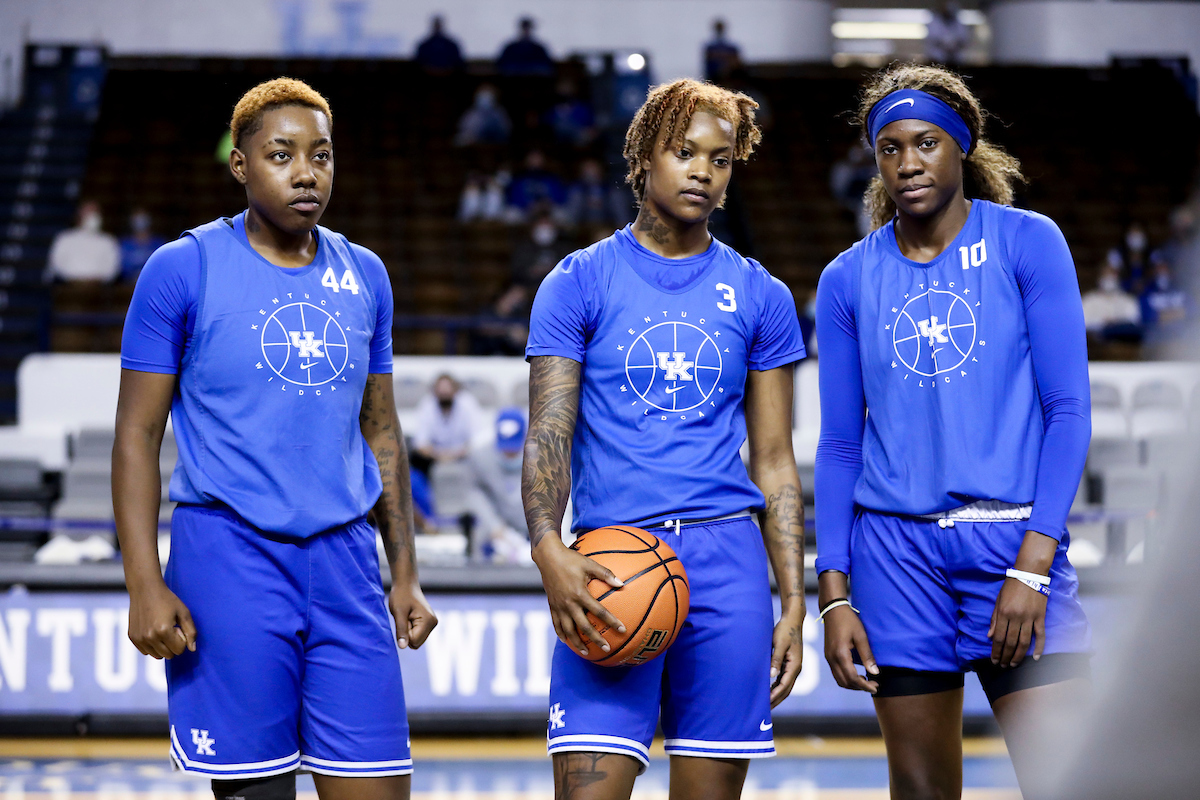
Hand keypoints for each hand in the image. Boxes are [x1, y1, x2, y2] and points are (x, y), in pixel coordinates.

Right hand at [128, 581, 195, 659]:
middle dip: (173, 644)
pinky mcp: (133, 637)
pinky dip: (152, 645)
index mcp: (163, 631)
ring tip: (161, 629)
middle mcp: (149, 637)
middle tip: (170, 628)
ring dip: (163, 646)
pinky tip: (153, 630)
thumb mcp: (184, 612)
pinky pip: (146, 651)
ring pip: (157, 655)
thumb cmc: (167, 599)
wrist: (145, 589)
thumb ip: (191, 632)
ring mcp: (139, 638)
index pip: (180, 650)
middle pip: (169, 655)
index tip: (177, 626)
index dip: (182, 638)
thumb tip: (192, 649)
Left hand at [389, 581, 437, 648]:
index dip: (404, 633)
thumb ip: (402, 631)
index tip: (404, 618)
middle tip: (404, 617)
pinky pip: (417, 635)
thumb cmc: (401, 596)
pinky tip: (409, 617)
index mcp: (428, 621)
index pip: (414, 642)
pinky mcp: (428, 623)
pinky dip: (410, 629)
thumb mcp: (398, 613)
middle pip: (416, 643)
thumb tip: (402, 647)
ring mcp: (432, 623)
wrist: (406, 584)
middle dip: (407, 633)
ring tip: (407, 616)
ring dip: (408, 631)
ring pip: (416, 640)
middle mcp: (433, 623)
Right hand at [532, 537, 624, 656]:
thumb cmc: (571, 559)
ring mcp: (559, 606)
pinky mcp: (552, 606)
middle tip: (607, 648)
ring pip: (568, 630)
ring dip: (577, 643)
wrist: (548, 557)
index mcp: (580, 593)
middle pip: (584, 626)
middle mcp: (569, 603)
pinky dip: (561, 634)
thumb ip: (606, 574)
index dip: (612, 621)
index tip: (622, 630)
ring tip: (586, 652)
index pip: (599, 611)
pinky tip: (566, 641)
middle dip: (596, 639)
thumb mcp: (590, 564)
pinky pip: (556, 624)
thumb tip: (622, 584)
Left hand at [769, 603, 804, 706]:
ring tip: (765, 705)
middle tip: (764, 711)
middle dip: (776, 700)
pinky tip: (768, 691)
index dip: (774, 696)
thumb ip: (775, 659)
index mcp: (794, 666)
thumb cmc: (785, 630)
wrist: (792, 620)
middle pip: (786, 690)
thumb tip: (771, 676)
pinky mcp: (789, 664)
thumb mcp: (779, 644)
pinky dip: (776, 687)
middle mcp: (796, 669)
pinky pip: (783, 680)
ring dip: (776, 696)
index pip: (784, 686)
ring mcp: (793, 667)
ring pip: (785, 686)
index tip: (765, 704)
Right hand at [822, 606, 878, 693]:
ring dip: (853, 684)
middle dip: (860, 687)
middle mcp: (831, 658)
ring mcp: (828, 658)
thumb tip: (875, 673)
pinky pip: (836, 673)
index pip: (852, 678)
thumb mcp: (861, 636)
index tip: (876, 686)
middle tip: (874, 685)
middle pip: (845, 682)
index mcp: (840, 654)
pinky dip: (847, 679)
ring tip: (866, 681)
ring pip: (839, 680)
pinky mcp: (828, 656)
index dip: (865, 685)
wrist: (833, 610)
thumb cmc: (848, 620)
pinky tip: (857, 674)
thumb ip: (867, 655)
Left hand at [988, 578, 1047, 666]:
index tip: (994, 660)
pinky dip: (1039, 648)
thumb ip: (994, 619)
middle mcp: (1016, 617)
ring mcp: (1030, 618)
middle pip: (1010, 642)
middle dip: (1006, 656)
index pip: (999, 637)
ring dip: (1019, 655)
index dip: (996, 651)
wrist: (1029, 574)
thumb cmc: (1011, 586)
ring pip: (1024, 642)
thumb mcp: (998, 600)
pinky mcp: (1041, 617)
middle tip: (1003, 666)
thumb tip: (990, 636)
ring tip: (1014, 664)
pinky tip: (1036, 658)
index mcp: (1003, 613)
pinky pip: (1041, 635)